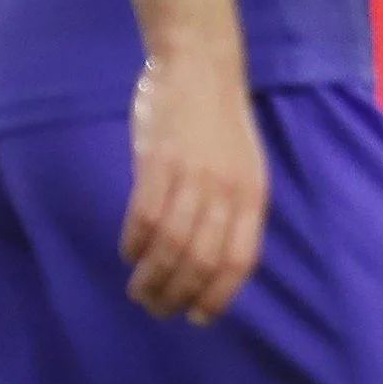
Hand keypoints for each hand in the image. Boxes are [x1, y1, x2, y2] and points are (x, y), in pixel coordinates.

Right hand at [122, 56, 268, 322]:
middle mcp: (227, 190)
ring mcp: (193, 176)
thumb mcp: (243, 166)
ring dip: (152, 278)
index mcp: (253, 194)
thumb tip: (215, 260)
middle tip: (157, 309)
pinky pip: (145, 217)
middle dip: (179, 294)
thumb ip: (233, 208)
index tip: (198, 318)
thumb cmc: (219, 121)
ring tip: (139, 291)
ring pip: (172, 246)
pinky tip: (129, 253)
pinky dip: (135, 244)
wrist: (200, 65)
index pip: (240, 260)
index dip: (219, 295)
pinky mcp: (159, 163)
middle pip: (203, 261)